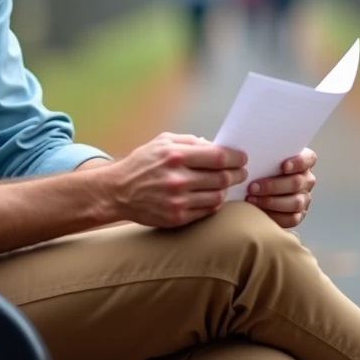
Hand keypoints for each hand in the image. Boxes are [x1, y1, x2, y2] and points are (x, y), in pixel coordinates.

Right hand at [106, 133, 246, 227]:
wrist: (118, 191)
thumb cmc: (141, 164)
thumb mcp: (161, 142)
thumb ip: (189, 141)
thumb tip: (214, 146)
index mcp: (175, 156)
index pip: (218, 157)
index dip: (235, 158)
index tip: (242, 158)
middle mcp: (177, 179)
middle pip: (221, 178)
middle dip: (236, 174)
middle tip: (240, 172)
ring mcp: (177, 201)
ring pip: (217, 196)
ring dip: (226, 190)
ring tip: (225, 184)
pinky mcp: (176, 217)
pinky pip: (207, 211)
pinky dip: (214, 203)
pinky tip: (212, 196)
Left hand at [246, 148, 316, 227]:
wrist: (259, 188)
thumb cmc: (261, 167)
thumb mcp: (264, 158)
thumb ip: (264, 154)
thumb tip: (247, 152)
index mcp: (304, 162)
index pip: (308, 159)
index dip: (298, 162)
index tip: (283, 166)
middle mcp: (307, 180)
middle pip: (296, 183)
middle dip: (273, 186)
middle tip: (252, 187)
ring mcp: (304, 198)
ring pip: (294, 202)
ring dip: (271, 202)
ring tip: (251, 199)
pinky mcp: (298, 215)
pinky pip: (291, 218)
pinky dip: (274, 216)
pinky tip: (259, 211)